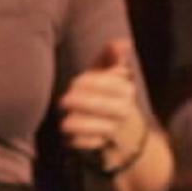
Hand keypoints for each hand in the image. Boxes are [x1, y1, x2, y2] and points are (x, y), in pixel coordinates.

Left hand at [58, 39, 147, 164]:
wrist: (128, 136)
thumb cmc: (110, 98)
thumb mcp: (110, 77)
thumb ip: (110, 58)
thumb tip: (123, 41)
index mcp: (126, 90)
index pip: (106, 82)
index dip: (87, 82)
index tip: (74, 83)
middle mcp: (125, 110)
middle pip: (101, 104)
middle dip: (80, 101)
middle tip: (63, 101)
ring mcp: (117, 131)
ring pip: (99, 127)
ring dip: (78, 124)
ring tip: (64, 123)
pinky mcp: (107, 149)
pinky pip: (93, 146)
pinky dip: (80, 142)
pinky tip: (70, 139)